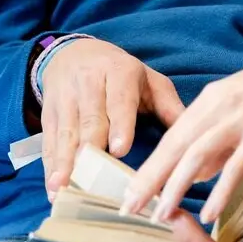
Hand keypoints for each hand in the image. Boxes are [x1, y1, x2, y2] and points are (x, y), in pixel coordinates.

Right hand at [40, 38, 184, 196]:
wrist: (74, 54)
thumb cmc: (121, 74)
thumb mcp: (149, 80)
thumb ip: (169, 106)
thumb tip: (194, 135)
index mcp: (118, 72)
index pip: (119, 100)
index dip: (119, 124)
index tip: (119, 150)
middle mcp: (88, 83)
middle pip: (89, 118)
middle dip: (89, 148)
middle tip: (91, 177)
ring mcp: (65, 98)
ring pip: (65, 131)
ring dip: (64, 162)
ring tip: (63, 187)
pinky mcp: (48, 113)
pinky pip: (49, 140)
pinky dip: (50, 165)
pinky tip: (53, 187)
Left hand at [121, 49, 242, 223]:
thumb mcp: (242, 108)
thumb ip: (219, 140)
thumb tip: (197, 173)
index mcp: (211, 100)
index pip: (171, 137)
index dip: (150, 166)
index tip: (131, 190)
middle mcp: (218, 106)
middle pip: (174, 146)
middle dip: (149, 179)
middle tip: (129, 207)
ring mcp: (240, 118)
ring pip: (196, 156)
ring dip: (175, 187)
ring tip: (160, 214)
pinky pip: (236, 165)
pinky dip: (220, 190)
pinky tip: (210, 212)